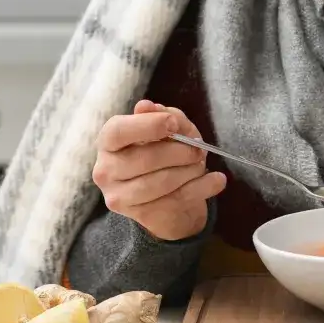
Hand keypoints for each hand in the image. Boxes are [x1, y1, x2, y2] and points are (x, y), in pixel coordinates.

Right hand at [92, 100, 227, 240]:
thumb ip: (160, 115)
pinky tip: (217, 179)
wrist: (165, 199)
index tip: (173, 123)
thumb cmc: (162, 153)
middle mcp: (106, 171)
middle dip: (180, 151)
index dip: (147, 125)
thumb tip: (146, 106)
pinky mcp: (142, 216)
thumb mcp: (166, 128)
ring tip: (201, 163)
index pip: (117, 132)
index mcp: (108, 143)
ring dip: (191, 169)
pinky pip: (178, 199)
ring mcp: (121, 197)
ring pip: (162, 182)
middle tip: (198, 149)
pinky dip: (204, 187)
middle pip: (146, 158)